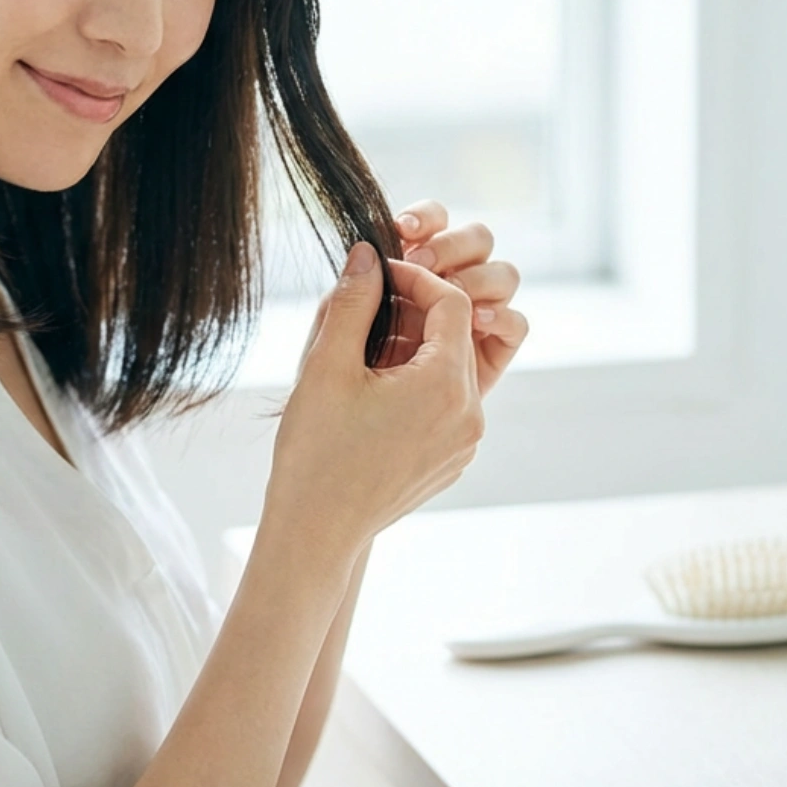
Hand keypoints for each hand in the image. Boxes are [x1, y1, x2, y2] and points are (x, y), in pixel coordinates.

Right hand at [267, 243, 484, 556]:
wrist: (317, 530)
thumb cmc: (316, 453)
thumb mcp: (327, 366)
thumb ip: (353, 302)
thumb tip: (368, 255)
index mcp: (445, 385)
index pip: (451, 302)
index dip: (414, 278)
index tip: (376, 277)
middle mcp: (469, 414)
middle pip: (457, 334)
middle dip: (416, 311)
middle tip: (368, 308)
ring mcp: (465, 442)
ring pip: (452, 369)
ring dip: (416, 347)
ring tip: (365, 350)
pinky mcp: (452, 460)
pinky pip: (447, 404)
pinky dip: (419, 383)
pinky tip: (374, 390)